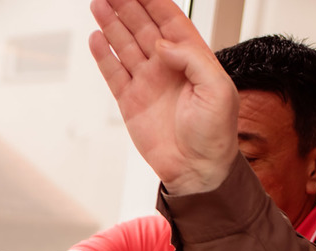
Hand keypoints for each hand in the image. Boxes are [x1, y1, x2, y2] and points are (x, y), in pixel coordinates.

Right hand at [88, 0, 238, 194]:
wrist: (198, 169)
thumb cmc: (216, 133)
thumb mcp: (218, 89)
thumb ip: (192, 59)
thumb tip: (161, 44)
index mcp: (192, 58)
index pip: (169, 20)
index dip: (153, 1)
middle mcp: (167, 66)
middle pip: (143, 26)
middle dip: (127, 6)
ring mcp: (147, 83)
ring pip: (125, 45)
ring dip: (111, 24)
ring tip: (99, 4)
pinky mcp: (130, 102)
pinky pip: (114, 73)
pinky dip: (103, 56)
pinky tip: (96, 38)